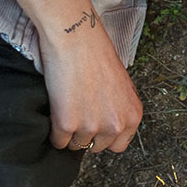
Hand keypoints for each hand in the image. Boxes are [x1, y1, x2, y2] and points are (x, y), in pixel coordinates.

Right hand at [0, 0, 142, 151]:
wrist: (77, 38)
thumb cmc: (97, 56)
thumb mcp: (121, 87)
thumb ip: (118, 110)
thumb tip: (107, 129)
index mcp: (133, 115)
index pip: (119, 146)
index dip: (104, 136)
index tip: (95, 124)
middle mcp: (116, 124)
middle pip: (96, 148)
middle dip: (86, 134)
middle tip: (78, 112)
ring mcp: (92, 126)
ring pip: (75, 146)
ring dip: (69, 132)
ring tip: (68, 105)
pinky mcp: (68, 124)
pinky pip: (57, 141)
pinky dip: (53, 130)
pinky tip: (57, 108)